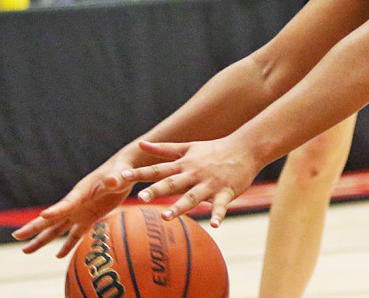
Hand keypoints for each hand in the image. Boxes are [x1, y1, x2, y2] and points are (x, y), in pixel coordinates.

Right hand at [12, 151, 140, 255]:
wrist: (125, 170)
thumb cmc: (122, 170)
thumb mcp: (119, 175)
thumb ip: (114, 180)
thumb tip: (113, 181)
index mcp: (81, 192)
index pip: (66, 204)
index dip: (56, 211)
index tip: (43, 216)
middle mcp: (76, 203)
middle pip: (52, 218)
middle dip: (34, 227)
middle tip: (16, 236)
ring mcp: (80, 212)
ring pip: (58, 229)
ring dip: (43, 239)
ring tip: (26, 251)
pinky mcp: (90, 217)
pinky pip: (76, 234)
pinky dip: (68, 245)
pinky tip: (58, 256)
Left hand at [123, 138, 260, 227]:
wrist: (245, 148)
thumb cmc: (214, 149)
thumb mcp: (188, 147)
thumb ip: (163, 149)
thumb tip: (141, 144)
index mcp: (184, 164)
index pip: (158, 169)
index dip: (140, 172)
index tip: (122, 176)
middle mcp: (194, 174)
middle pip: (172, 183)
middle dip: (156, 190)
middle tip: (140, 197)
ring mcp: (210, 183)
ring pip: (192, 197)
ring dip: (179, 207)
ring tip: (166, 216)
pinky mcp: (226, 192)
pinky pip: (220, 206)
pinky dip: (217, 215)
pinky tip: (214, 225)